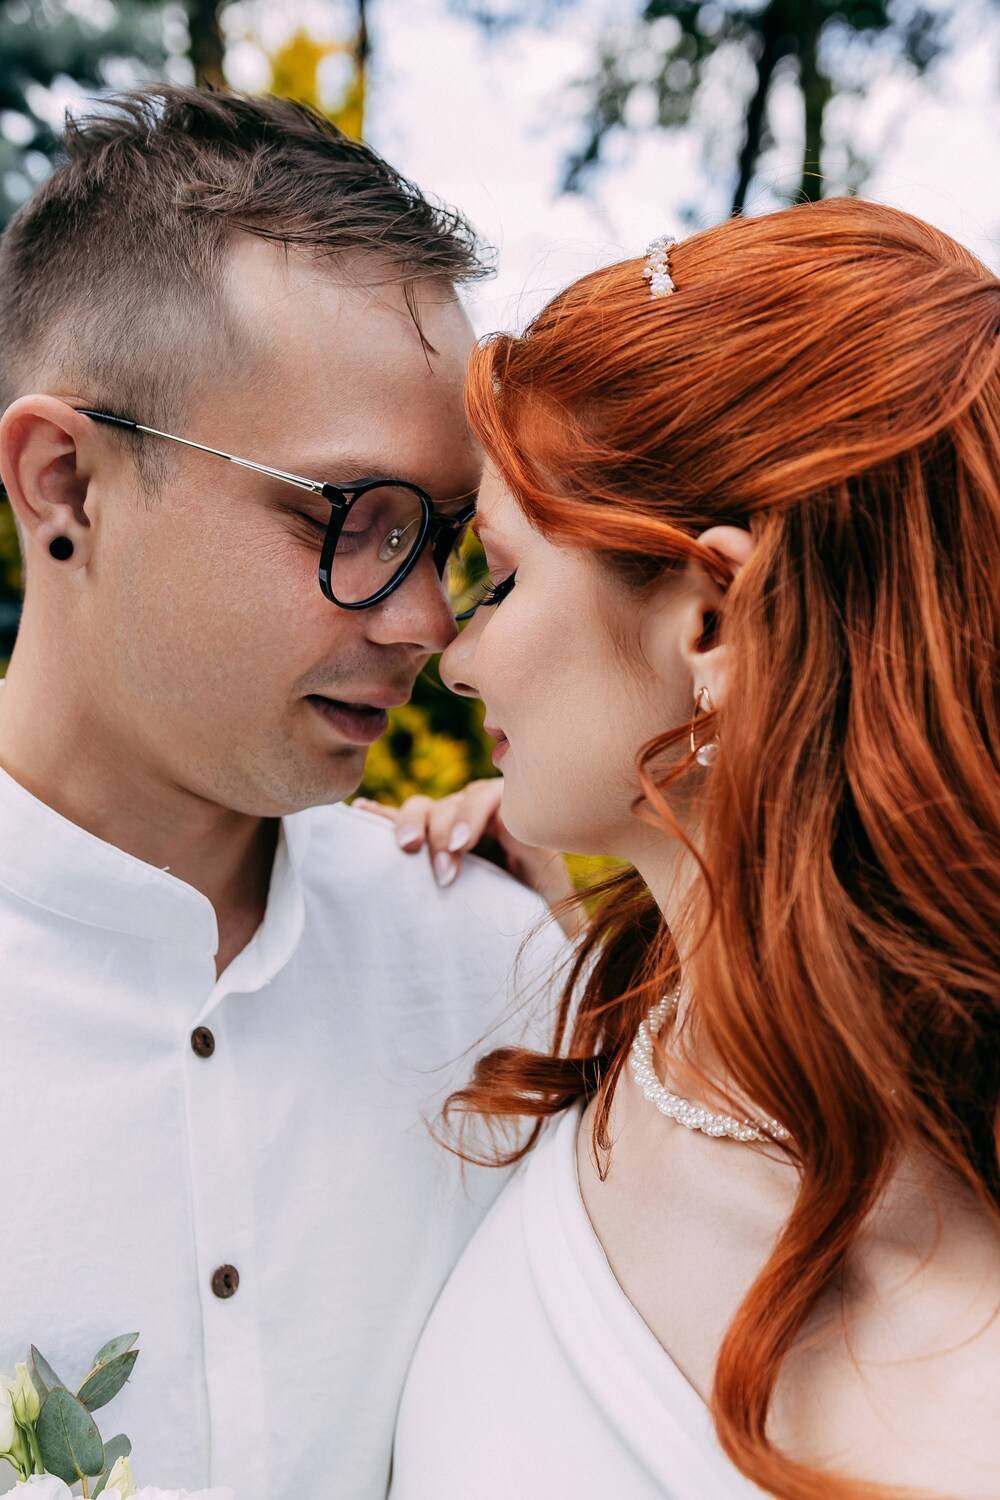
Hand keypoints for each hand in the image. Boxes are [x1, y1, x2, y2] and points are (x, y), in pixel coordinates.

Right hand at [353, 781, 584, 940]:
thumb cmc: (538, 916)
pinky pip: (394, 822)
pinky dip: (377, 817)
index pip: (494, 798)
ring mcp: (446, 827)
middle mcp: (478, 819)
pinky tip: (358, 813)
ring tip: (404, 848)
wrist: (514, 919)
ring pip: (425, 808)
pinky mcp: (420, 842)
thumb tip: (578, 933)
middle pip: (457, 801)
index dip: (475, 815)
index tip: (462, 848)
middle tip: (441, 868)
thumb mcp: (554, 913)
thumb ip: (564, 914)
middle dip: (444, 828)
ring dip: (411, 823)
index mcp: (515, 824)